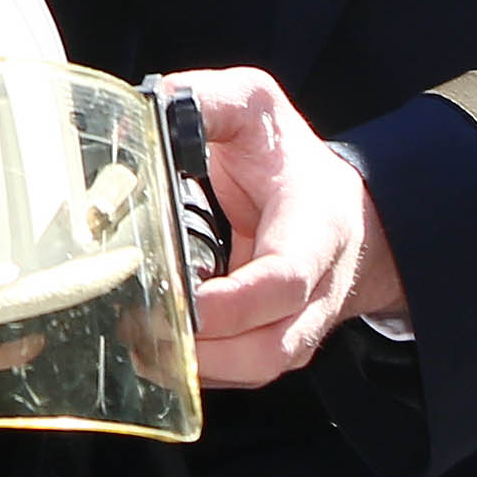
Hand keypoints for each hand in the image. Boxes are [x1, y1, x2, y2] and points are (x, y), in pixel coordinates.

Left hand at [165, 66, 404, 388]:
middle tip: (141, 327)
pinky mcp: (271, 344)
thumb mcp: (258, 107)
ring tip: (136, 339)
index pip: (285, 280)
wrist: (340, 214)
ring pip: (253, 371)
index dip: (236, 302)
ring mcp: (295, 326)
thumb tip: (153, 106)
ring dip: (194, 367)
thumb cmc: (291, 162)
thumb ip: (211, 101)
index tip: (188, 302)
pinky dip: (196, 371)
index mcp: (313, 230)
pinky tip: (149, 348)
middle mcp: (312, 292)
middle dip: (206, 352)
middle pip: (269, 349)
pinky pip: (237, 375)